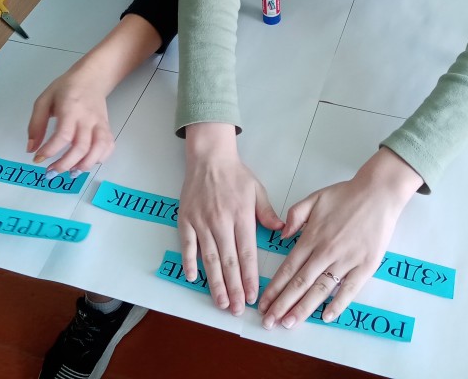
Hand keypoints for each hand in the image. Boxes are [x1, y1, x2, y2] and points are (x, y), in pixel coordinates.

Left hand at [28, 68, 114, 175]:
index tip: (38, 159)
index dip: (50, 151)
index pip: (63, 135)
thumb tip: (31, 149)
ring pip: (98, 150)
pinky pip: (108, 147)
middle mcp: (88, 118)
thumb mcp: (44, 100)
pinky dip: (100, 159)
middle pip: (81, 147)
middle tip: (51, 172)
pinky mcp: (107, 128)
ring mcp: (100, 124)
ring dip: (84, 166)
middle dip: (65, 164)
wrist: (92, 77)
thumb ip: (36, 124)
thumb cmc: (66, 88)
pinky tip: (86, 162)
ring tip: (70, 173)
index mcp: (71, 109)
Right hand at [178, 123, 283, 314]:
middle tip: (237, 309)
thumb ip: (268, 214)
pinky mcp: (186, 220)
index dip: (250, 277)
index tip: (254, 295)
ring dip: (215, 282)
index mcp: (241, 216)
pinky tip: (193, 278)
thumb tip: (282, 232)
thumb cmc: (235, 174)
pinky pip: (187, 245)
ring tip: (221, 302)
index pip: (247, 253)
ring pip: (209, 258)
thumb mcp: (257, 191)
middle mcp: (221, 222)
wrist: (209, 157)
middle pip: (228, 261)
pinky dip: (189, 262)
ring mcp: (202, 222)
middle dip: (234, 288)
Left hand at [258, 148, 422, 329]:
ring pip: (320, 289)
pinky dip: (338, 304)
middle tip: (269, 322)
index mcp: (312, 237)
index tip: (264, 303)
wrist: (379, 193)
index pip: (288, 268)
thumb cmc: (347, 195)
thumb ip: (295, 215)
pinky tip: (326, 317)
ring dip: (303, 309)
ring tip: (289, 324)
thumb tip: (282, 236)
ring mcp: (346, 260)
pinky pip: (349, 289)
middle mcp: (326, 252)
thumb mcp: (315, 198)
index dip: (274, 288)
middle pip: (300, 283)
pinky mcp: (365, 265)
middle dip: (282, 305)